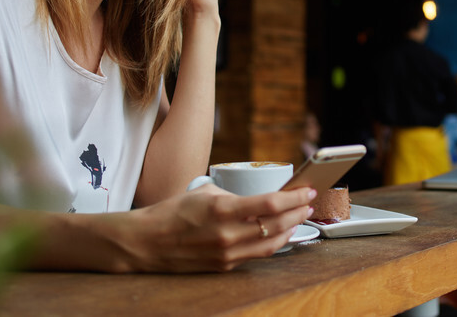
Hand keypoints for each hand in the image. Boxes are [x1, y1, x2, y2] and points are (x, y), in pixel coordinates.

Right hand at [125, 184, 315, 272]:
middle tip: (309, 202)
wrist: (148, 241)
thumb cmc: (174, 211)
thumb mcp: (206, 191)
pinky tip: (281, 233)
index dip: (294, 197)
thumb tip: (261, 198)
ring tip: (300, 217)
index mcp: (223, 209)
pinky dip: (273, 243)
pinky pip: (256, 255)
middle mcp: (228, 233)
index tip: (307, 190)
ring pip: (272, 244)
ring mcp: (227, 253)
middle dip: (298, 212)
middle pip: (276, 224)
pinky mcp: (224, 266)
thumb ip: (235, 195)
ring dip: (291, 229)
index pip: (270, 204)